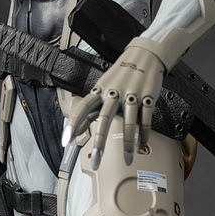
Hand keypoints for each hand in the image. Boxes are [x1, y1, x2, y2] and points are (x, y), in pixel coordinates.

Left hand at [70, 40, 165, 168]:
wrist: (145, 55)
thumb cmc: (121, 74)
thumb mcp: (103, 87)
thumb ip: (92, 108)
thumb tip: (77, 128)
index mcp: (100, 91)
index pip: (83, 108)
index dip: (74, 124)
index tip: (67, 140)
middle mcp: (114, 93)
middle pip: (104, 119)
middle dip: (100, 142)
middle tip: (96, 160)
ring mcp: (132, 95)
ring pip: (129, 122)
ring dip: (128, 143)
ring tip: (128, 159)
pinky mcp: (148, 97)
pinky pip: (146, 120)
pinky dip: (145, 134)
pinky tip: (142, 145)